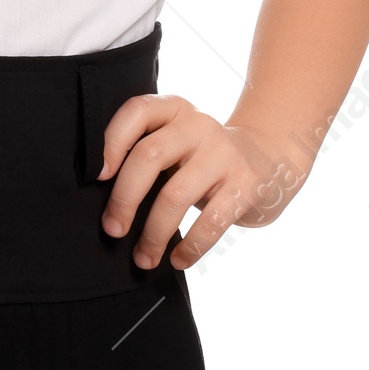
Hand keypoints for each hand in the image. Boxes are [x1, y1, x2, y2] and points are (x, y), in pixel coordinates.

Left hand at [97, 94, 307, 269]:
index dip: (112, 142)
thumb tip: (104, 199)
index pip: (137, 112)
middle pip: (149, 155)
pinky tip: (178, 260)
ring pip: (176, 194)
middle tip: (112, 230)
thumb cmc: (203, 156)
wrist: (269, 157)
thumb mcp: (177, 139)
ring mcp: (224, 153)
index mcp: (174, 109)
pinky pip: (211, 221)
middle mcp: (198, 125)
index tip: (98, 177)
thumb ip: (147, 152)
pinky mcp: (246, 185)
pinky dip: (190, 246)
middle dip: (125, 198)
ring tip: (143, 258)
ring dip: (153, 232)